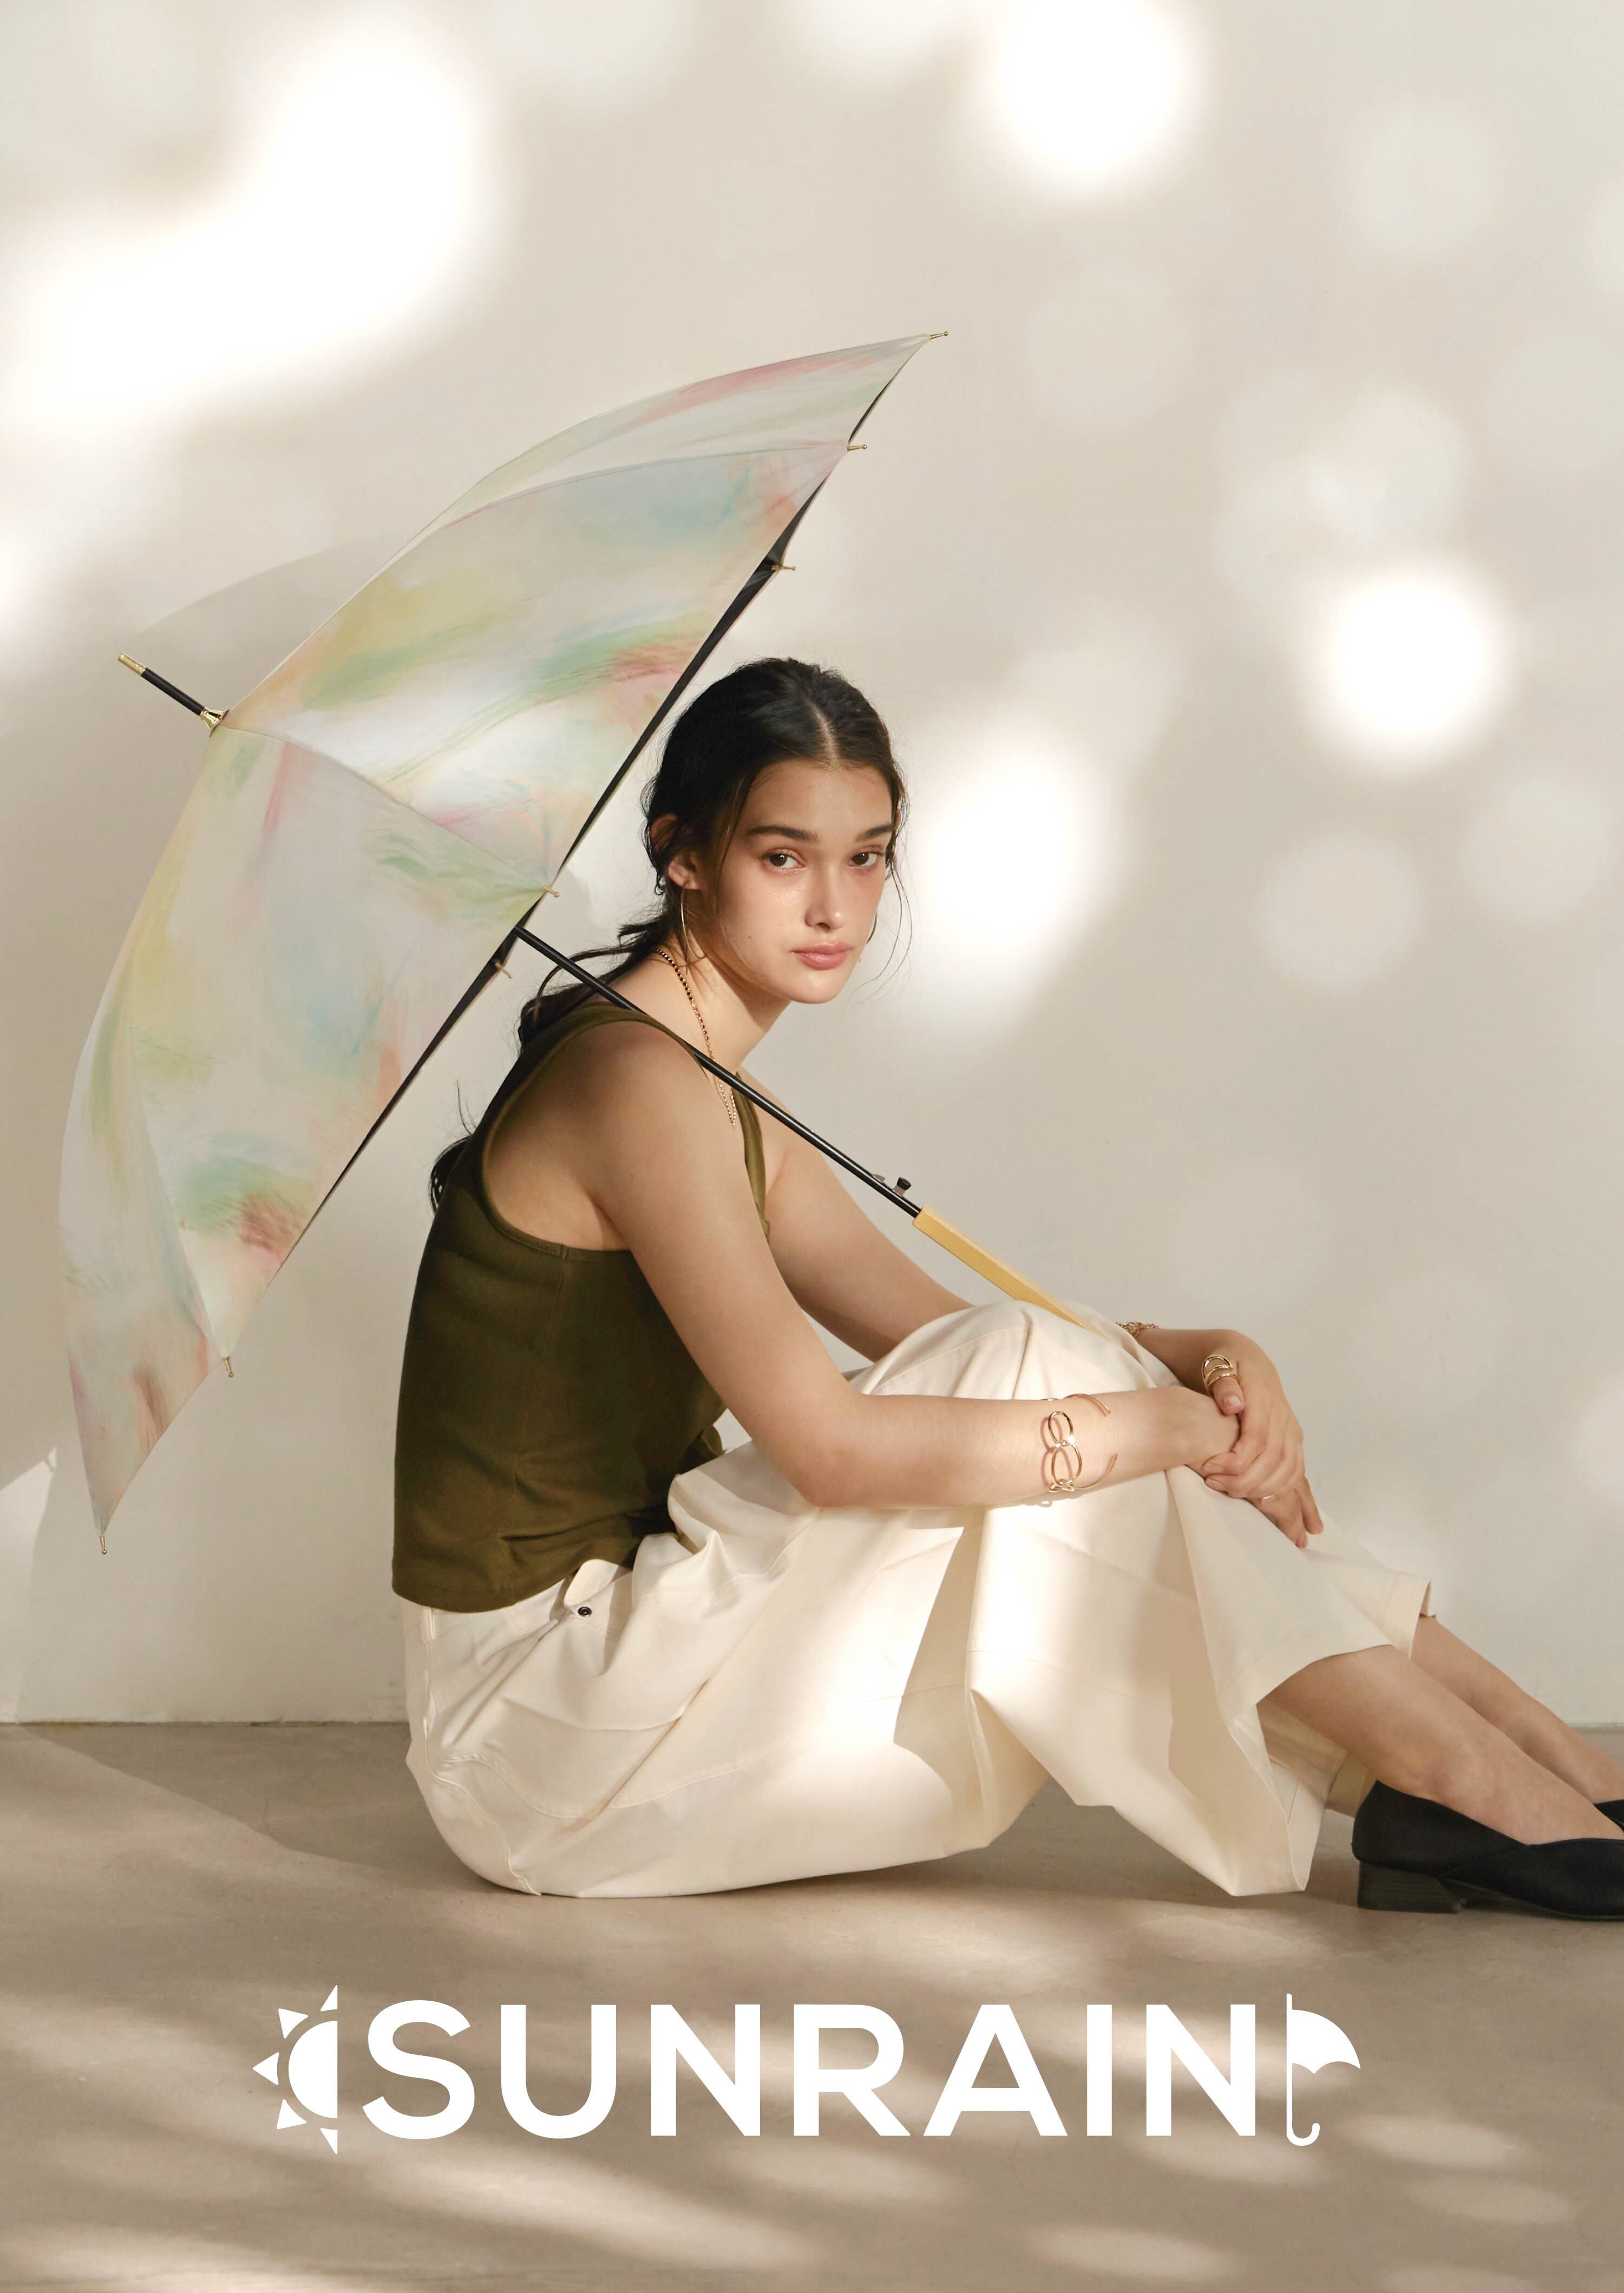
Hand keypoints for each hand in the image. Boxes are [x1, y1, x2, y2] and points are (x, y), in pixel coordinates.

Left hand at [1196, 1337, 1324, 1549]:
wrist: (1242, 1355)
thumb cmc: (1223, 1361)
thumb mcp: (1217, 1363)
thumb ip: (1223, 1384)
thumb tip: (1233, 1404)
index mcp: (1264, 1397)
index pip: (1256, 1439)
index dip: (1236, 1461)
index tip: (1210, 1470)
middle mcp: (1282, 1414)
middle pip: (1273, 1459)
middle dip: (1245, 1480)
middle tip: (1215, 1485)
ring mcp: (1290, 1426)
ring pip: (1288, 1467)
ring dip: (1263, 1488)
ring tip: (1231, 1493)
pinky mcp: (1293, 1436)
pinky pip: (1296, 1467)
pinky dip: (1283, 1487)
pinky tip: (1264, 1499)